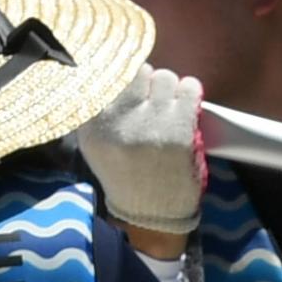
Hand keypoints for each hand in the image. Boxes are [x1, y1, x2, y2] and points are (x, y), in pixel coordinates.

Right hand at [79, 66, 206, 236]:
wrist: (151, 212)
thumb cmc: (123, 174)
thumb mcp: (94, 145)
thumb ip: (93, 109)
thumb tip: (103, 68)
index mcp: (96, 124)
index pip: (107, 75)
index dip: (122, 74)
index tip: (130, 82)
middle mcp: (121, 121)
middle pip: (138, 72)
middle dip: (147, 84)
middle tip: (151, 101)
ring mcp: (153, 123)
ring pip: (164, 77)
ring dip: (168, 90)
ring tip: (167, 108)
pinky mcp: (181, 128)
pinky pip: (189, 87)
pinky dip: (189, 92)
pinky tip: (184, 106)